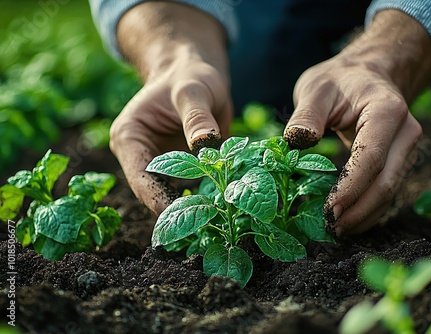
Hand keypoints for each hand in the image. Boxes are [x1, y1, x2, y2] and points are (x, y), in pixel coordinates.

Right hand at [110, 2, 230, 214]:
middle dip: (176, 211)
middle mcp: (139, 156)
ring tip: (214, 223)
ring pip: (171, 196)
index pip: (140, 176)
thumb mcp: (193, 91)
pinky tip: (222, 209)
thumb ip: (197, 117)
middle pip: (153, 192)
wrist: (196, 75)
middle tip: (203, 227)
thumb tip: (205, 143)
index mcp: (129, 137)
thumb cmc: (189, 77)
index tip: (183, 216)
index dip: (159, 198)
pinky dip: (204, 199)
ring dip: (191, 209)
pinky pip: (190, 189)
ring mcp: (159, 165)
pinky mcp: (179, 170)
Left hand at [284, 10, 430, 235]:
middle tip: (331, 230)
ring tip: (337, 231)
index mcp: (387, 111)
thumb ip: (307, 114)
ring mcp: (406, 149)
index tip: (329, 211)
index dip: (351, 187)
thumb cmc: (339, 81)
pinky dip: (369, 210)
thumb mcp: (316, 88)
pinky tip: (350, 222)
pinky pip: (387, 190)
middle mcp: (406, 132)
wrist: (368, 74)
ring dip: (365, 215)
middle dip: (359, 210)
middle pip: (387, 181)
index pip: (371, 157)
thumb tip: (297, 140)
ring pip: (390, 191)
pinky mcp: (399, 161)